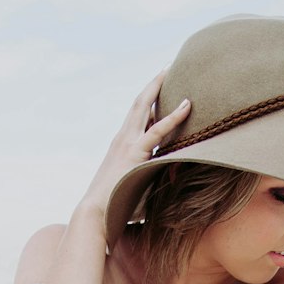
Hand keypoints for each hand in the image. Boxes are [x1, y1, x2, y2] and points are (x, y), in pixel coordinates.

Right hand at [79, 71, 191, 218]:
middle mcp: (123, 139)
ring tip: (171, 70)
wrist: (95, 215)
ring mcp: (127, 143)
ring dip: (157, 87)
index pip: (137, 118)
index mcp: (121, 146)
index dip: (149, 104)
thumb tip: (174, 183)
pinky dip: (173, 117)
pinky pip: (158, 131)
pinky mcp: (135, 153)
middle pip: (139, 104)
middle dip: (153, 85)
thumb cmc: (115, 209)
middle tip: (167, 69)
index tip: (159, 92)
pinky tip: (187, 105)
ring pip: (143, 107)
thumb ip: (154, 183)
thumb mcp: (137, 191)